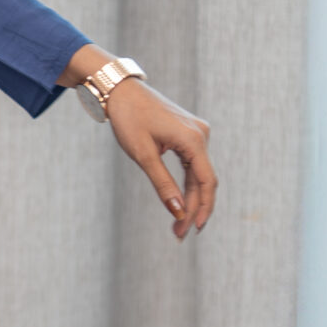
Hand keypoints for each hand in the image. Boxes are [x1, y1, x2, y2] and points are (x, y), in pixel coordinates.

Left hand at [106, 80, 215, 239]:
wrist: (121, 91)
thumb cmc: (129, 119)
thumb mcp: (143, 155)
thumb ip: (162, 184)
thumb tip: (177, 211)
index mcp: (193, 139)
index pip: (206, 181)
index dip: (202, 208)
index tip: (193, 229)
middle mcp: (201, 135)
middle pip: (204, 180)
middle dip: (193, 208)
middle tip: (180, 234)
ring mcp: (197, 133)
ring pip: (199, 174)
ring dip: (190, 199)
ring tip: (178, 224)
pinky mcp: (189, 134)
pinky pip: (193, 165)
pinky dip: (187, 184)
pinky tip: (180, 202)